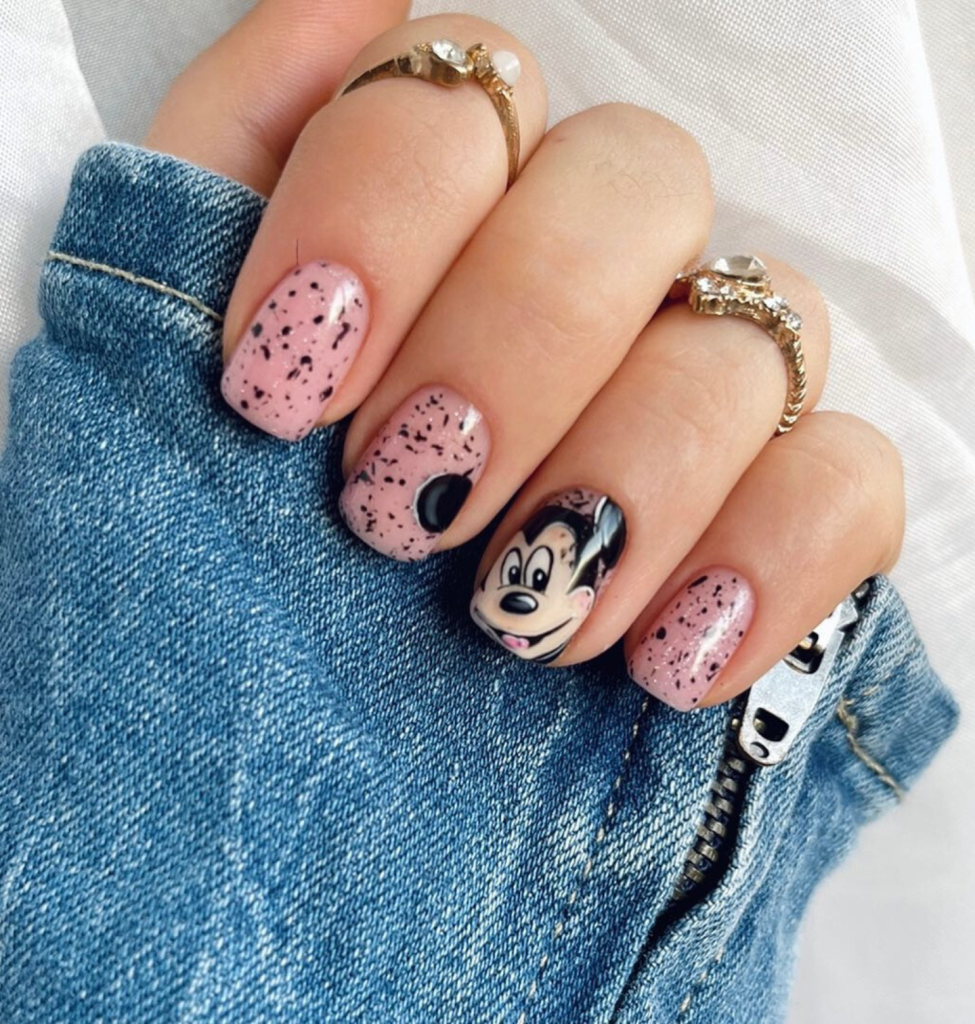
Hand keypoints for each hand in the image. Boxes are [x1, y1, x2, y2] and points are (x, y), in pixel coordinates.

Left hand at [145, 0, 903, 709]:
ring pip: (754, 333)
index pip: (457, 90)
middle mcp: (583, 279)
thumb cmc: (220, 582)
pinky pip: (847, 482)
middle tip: (402, 507)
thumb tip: (337, 6)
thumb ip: (209, 189)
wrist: (301, 777)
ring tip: (520, 619)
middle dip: (518, 345)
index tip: (281, 391)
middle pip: (637, 182)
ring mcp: (693, 392)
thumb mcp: (164, 382)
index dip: (381, 209)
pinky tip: (664, 657)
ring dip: (634, 475)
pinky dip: (768, 562)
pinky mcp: (778, 516)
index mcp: (439, 218)